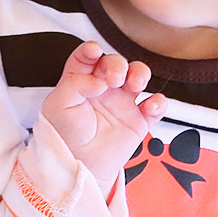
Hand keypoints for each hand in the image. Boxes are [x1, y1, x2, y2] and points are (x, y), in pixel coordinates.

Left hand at [40, 42, 164, 189]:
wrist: (80, 165)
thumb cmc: (66, 135)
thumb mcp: (58, 106)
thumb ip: (75, 85)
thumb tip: (99, 79)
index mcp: (81, 80)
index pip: (87, 57)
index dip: (91, 50)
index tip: (94, 51)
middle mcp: (103, 87)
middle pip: (116, 63)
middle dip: (117, 65)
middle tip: (114, 79)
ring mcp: (122, 101)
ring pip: (138, 75)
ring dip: (141, 73)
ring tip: (136, 84)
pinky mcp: (139, 119)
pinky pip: (156, 106)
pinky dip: (159, 102)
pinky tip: (151, 105)